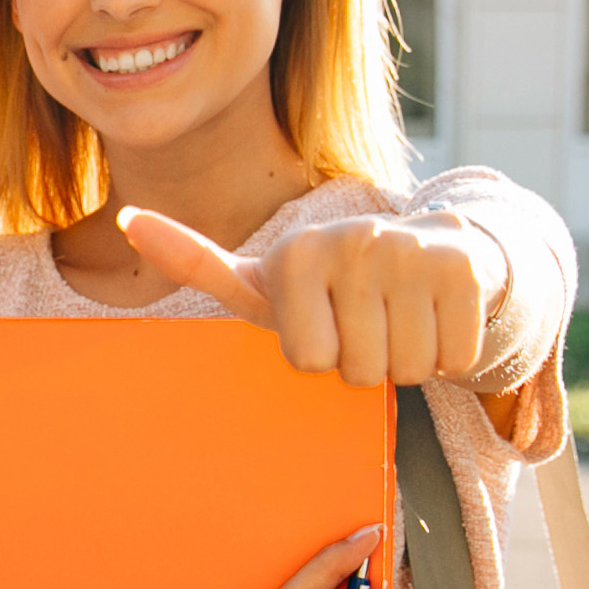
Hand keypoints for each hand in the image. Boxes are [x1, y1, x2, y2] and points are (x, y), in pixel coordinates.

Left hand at [119, 206, 507, 387]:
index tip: (323, 322)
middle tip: (368, 323)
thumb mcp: (262, 280)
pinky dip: (451, 353)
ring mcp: (410, 250)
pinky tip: (437, 315)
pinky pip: (455, 357)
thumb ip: (194, 261)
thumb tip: (126, 218)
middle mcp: (352, 241)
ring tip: (401, 318)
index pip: (309, 360)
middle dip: (367, 362)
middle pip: (359, 370)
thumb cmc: (332, 284)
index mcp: (296, 253)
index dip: (320, 356)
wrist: (433, 250)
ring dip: (409, 359)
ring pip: (408, 367)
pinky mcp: (462, 267)